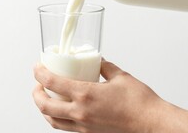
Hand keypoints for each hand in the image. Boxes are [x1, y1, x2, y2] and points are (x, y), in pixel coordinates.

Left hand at [32, 59, 166, 132]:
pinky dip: (59, 119)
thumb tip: (97, 61)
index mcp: (86, 95)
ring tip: (46, 98)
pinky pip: (66, 128)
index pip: (52, 82)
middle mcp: (81, 113)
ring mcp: (84, 127)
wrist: (151, 125)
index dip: (40, 73)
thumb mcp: (121, 76)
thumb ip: (105, 67)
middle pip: (44, 106)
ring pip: (52, 121)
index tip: (37, 67)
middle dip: (35, 94)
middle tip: (38, 84)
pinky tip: (64, 110)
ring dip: (44, 109)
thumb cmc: (140, 103)